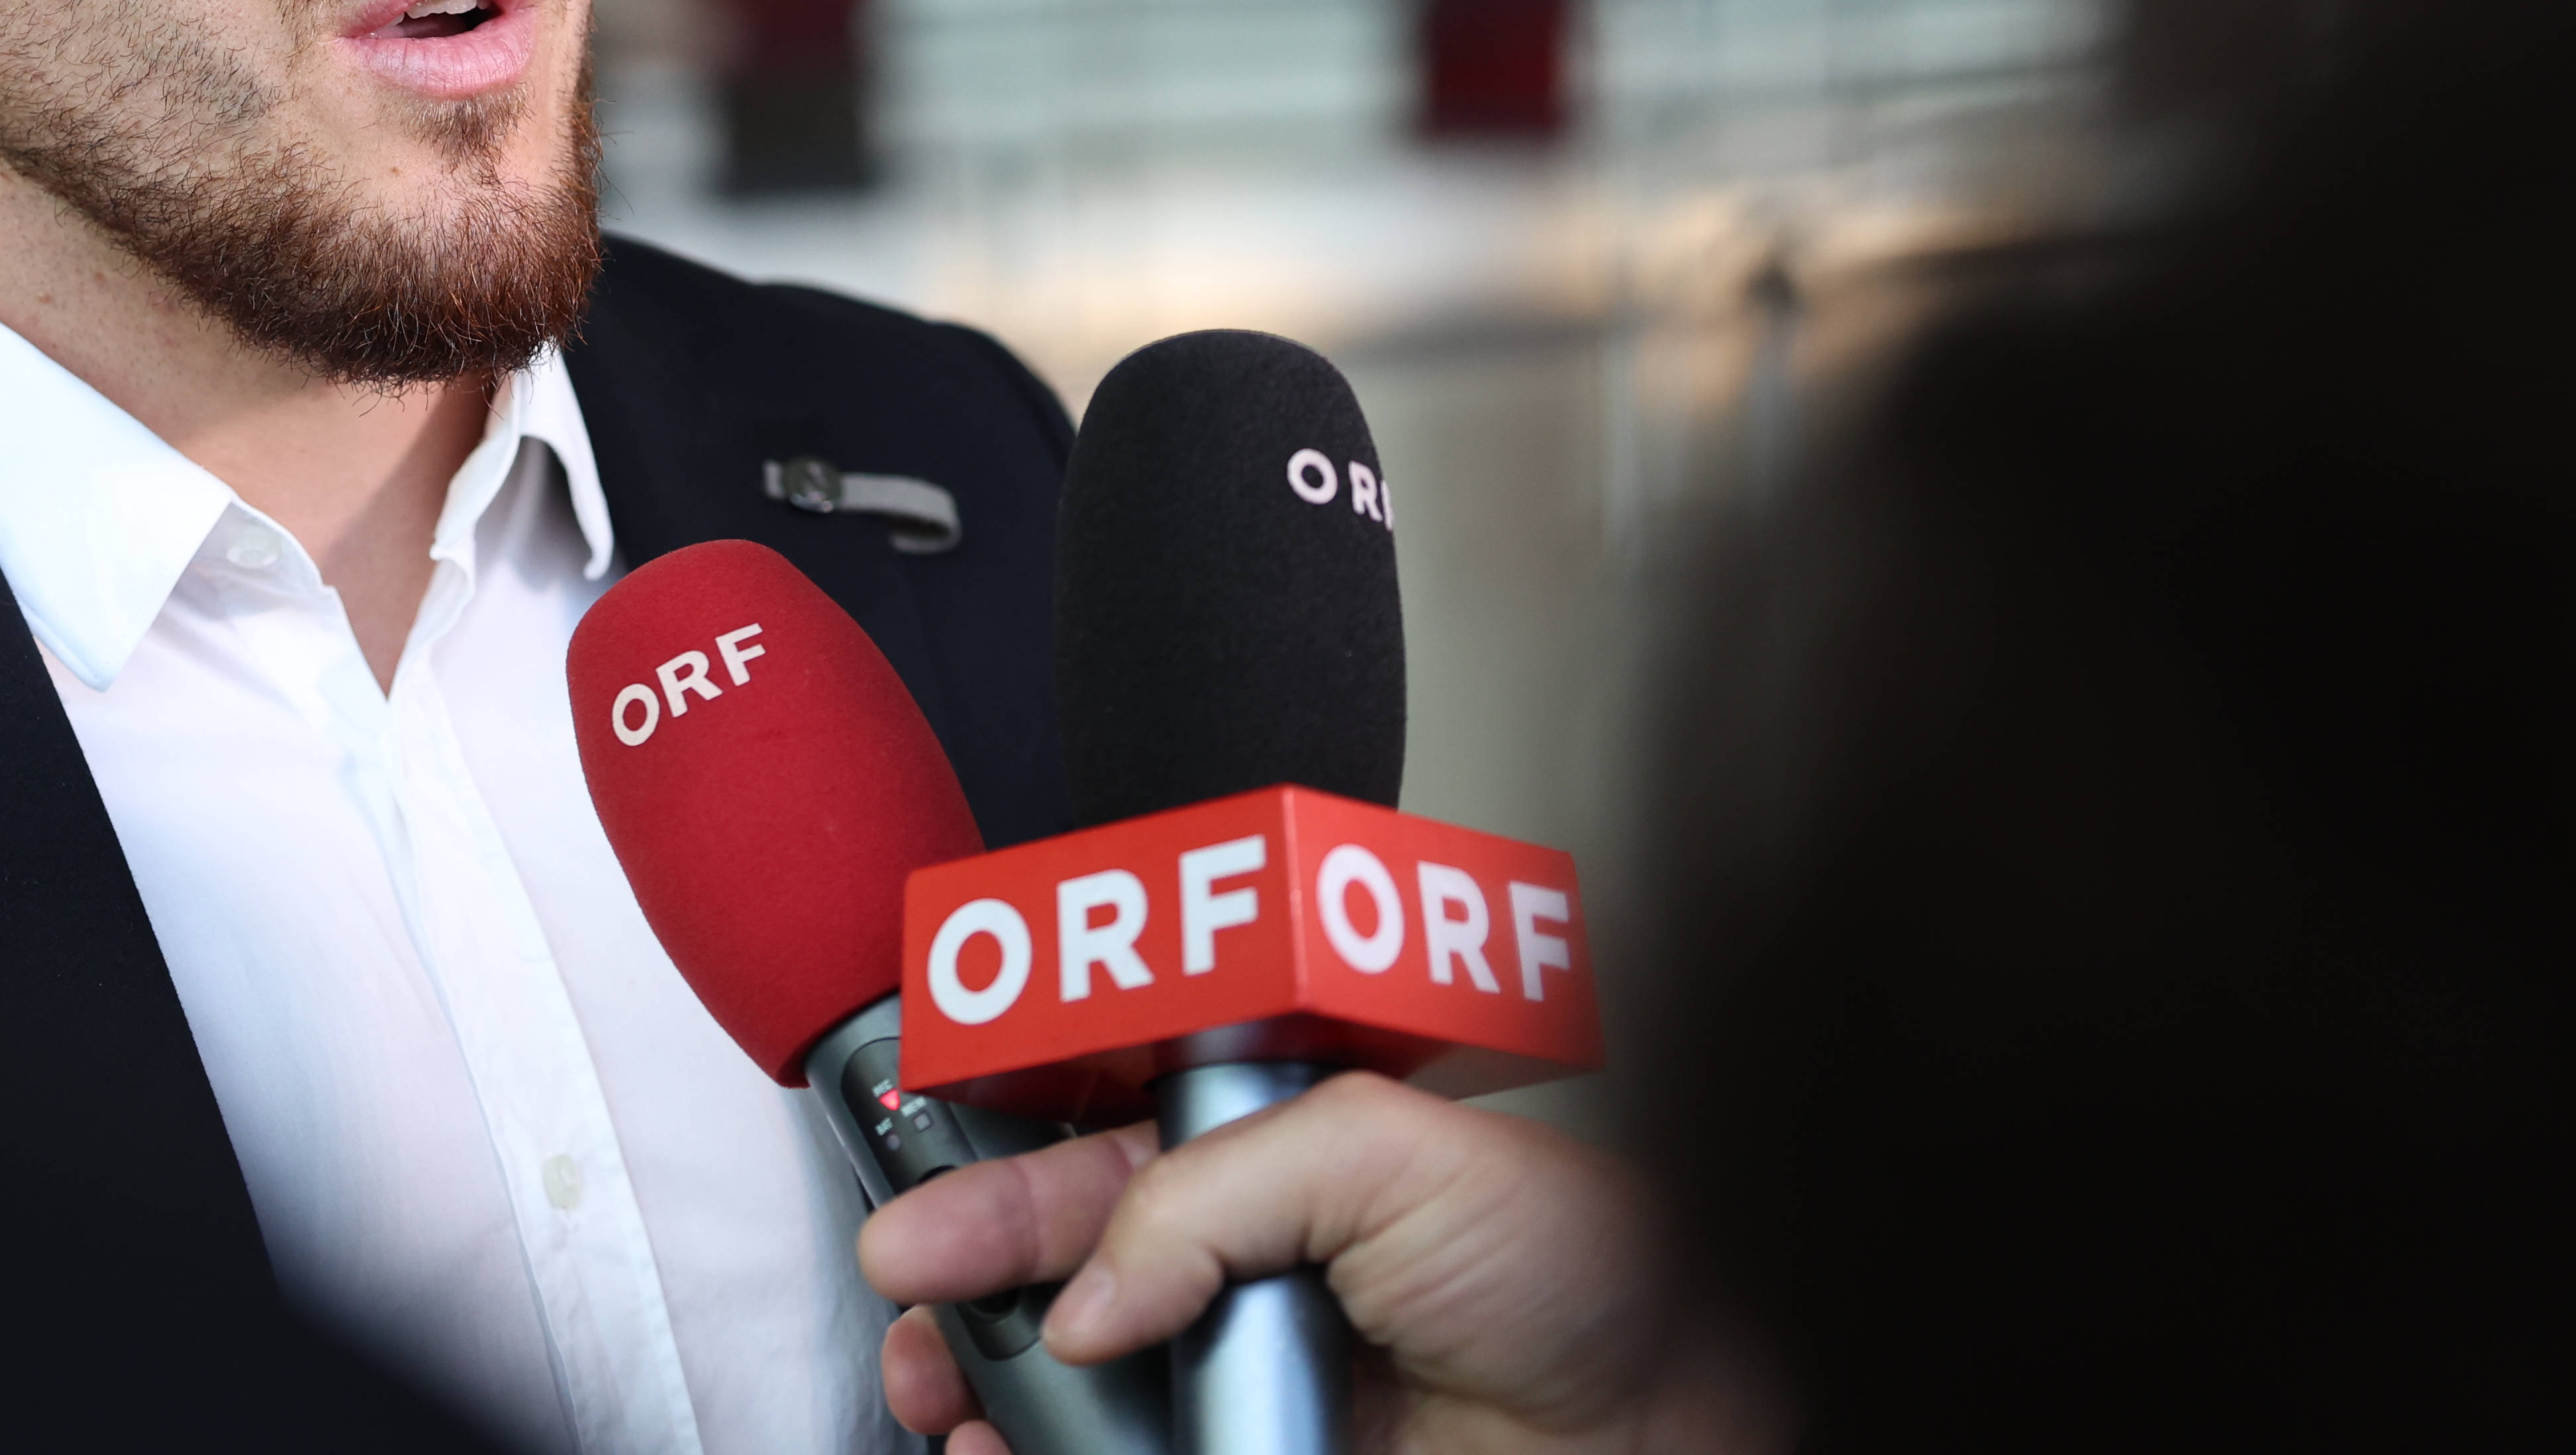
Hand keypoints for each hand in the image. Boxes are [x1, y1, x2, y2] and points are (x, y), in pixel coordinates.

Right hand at [859, 1072, 1779, 1454]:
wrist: (1665, 1433)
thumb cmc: (1583, 1274)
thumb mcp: (1387, 1150)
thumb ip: (1211, 1186)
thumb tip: (1089, 1289)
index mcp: (1272, 1172)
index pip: (1099, 1158)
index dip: (1002, 1182)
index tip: (925, 1219)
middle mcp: (1245, 1285)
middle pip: (1058, 1280)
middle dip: (962, 1287)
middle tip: (910, 1306)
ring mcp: (1244, 1399)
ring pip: (1071, 1397)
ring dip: (985, 1396)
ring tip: (945, 1402)